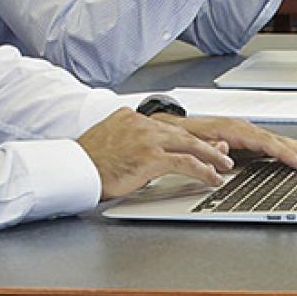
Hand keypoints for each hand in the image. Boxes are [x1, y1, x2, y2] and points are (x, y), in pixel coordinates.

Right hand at [76, 108, 234, 199]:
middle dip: (206, 145)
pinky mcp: (150, 157)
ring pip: (189, 144)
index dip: (188, 138)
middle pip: (183, 133)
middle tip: (221, 153)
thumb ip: (132, 142)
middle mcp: (141, 123)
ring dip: (210, 157)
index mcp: (130, 117)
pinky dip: (203, 170)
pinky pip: (185, 162)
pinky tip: (212, 178)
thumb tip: (151, 154)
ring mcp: (147, 139)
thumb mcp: (110, 143)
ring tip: (222, 167)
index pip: (167, 127)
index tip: (201, 145)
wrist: (73, 169)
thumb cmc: (87, 162)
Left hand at [157, 114, 296, 168]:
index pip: (264, 143)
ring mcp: (248, 134)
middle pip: (280, 139)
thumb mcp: (190, 144)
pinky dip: (293, 149)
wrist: (171, 129)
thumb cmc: (182, 137)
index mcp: (232, 130)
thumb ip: (208, 146)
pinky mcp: (249, 141)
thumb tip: (225, 147)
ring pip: (281, 141)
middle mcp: (244, 129)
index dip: (284, 153)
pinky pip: (275, 144)